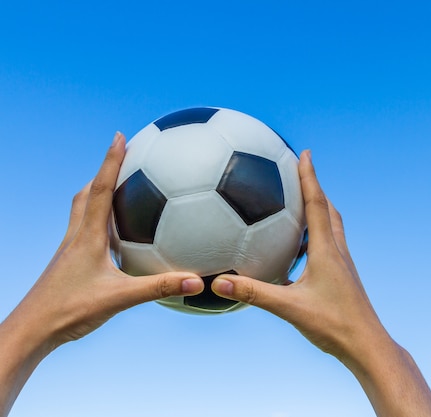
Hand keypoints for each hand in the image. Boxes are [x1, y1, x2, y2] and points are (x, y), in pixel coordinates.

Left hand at [0, 132, 203, 415]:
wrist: (32, 330)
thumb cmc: (70, 311)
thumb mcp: (120, 299)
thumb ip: (159, 287)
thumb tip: (197, 281)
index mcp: (88, 236)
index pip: (101, 189)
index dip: (111, 161)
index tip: (120, 136)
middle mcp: (77, 236)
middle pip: (87, 193)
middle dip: (104, 171)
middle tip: (123, 156)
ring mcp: (71, 249)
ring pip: (83, 210)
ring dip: (98, 193)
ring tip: (119, 188)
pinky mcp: (69, 262)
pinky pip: (85, 230)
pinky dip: (99, 221)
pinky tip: (114, 236)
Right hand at [211, 151, 430, 416]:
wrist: (366, 345)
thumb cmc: (333, 325)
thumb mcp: (288, 308)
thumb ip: (254, 293)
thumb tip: (219, 283)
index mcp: (326, 250)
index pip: (316, 204)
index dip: (309, 176)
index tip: (304, 152)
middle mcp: (337, 251)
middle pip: (328, 209)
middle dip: (314, 187)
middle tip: (300, 170)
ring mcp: (343, 264)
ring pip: (331, 227)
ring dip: (318, 211)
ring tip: (298, 205)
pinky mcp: (343, 276)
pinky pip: (328, 246)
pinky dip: (315, 238)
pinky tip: (299, 251)